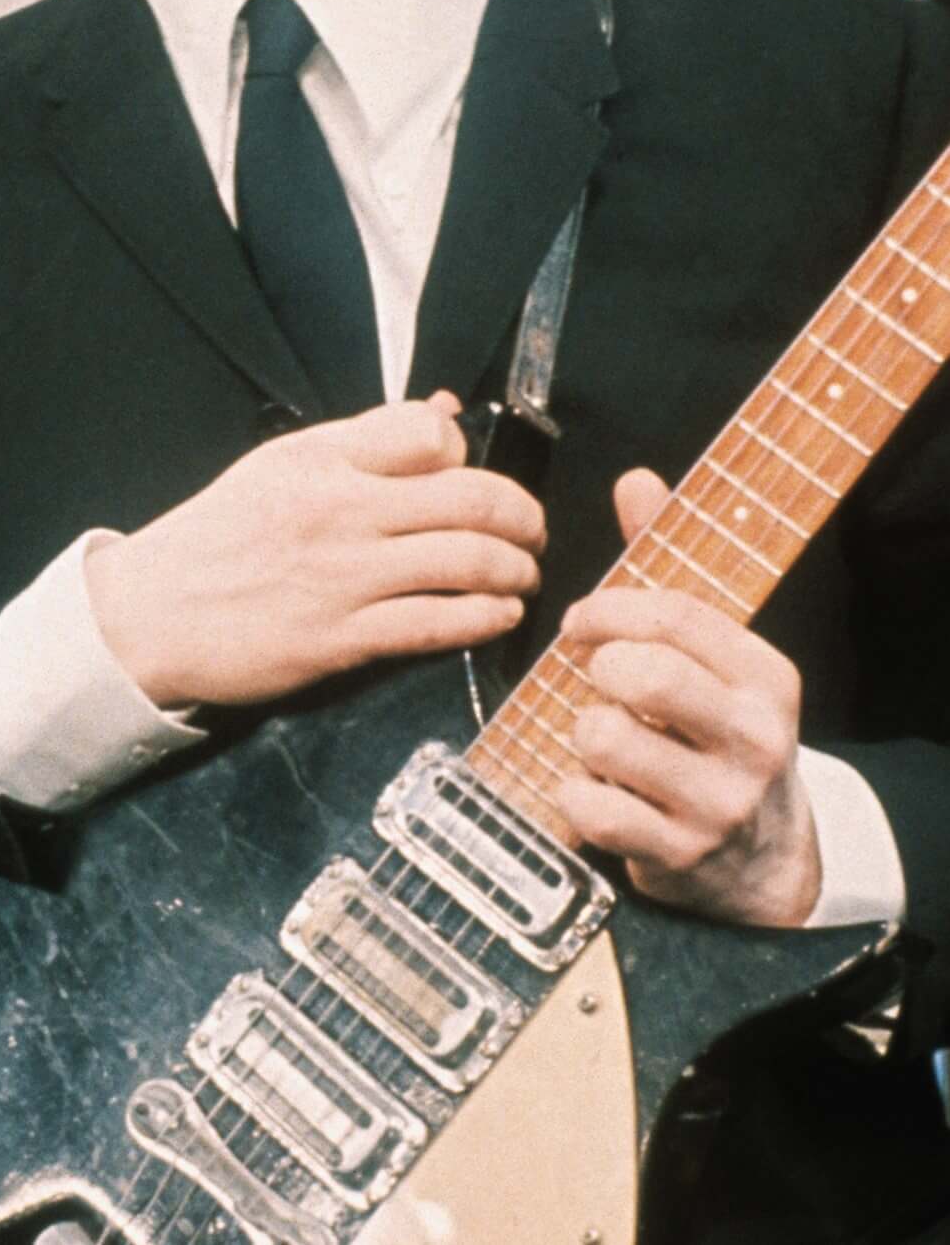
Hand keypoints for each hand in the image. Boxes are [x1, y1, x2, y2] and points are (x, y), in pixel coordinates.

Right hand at [86, 393, 543, 711]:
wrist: (150, 614)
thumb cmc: (215, 539)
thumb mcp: (279, 467)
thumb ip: (361, 442)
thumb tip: (445, 413)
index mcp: (320, 459)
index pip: (428, 433)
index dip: (466, 453)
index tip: (471, 476)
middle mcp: (339, 510)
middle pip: (472, 498)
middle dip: (523, 517)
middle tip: (531, 531)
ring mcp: (343, 576)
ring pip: (469, 561)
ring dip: (516, 570)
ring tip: (521, 575)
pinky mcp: (343, 637)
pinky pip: (441, 623)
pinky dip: (487, 616)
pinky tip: (498, 614)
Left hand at [553, 468, 819, 926]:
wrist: (761, 859)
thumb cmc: (711, 733)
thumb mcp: (709, 655)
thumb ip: (667, 567)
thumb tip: (636, 479)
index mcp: (766, 677)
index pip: (673, 614)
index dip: (608, 607)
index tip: (581, 620)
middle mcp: (753, 738)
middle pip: (642, 672)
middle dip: (595, 667)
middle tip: (593, 678)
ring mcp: (719, 801)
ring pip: (603, 735)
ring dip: (580, 732)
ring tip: (602, 740)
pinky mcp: (678, 852)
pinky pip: (585, 802)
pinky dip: (572, 793)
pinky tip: (597, 790)